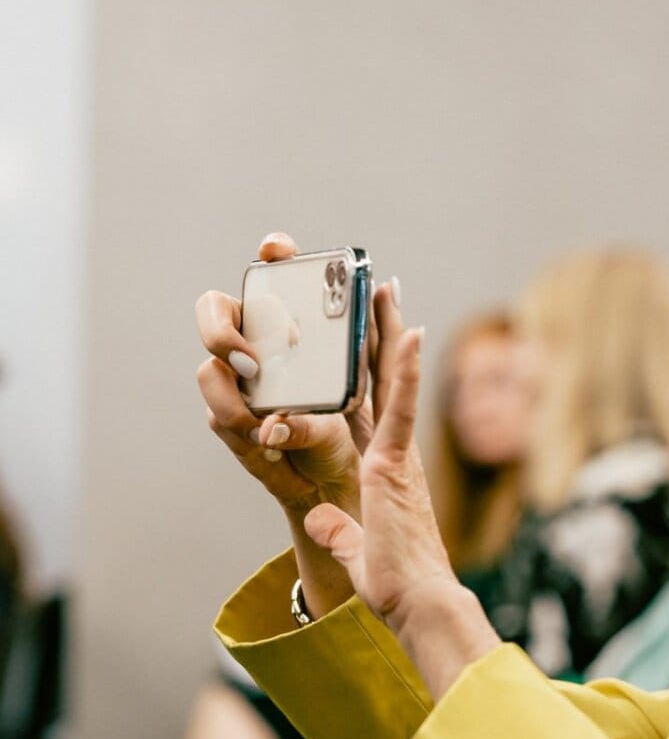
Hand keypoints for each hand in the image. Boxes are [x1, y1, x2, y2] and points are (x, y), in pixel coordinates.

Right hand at [196, 232, 372, 516]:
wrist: (337, 488)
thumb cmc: (356, 435)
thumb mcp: (370, 394)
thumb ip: (378, 349)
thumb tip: (388, 289)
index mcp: (298, 326)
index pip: (279, 272)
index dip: (274, 252)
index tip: (277, 250)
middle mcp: (260, 344)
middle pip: (216, 309)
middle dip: (220, 329)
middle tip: (248, 362)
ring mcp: (238, 381)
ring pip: (210, 370)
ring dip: (231, 396)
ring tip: (260, 423)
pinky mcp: (230, 418)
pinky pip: (219, 417)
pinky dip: (241, 428)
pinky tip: (267, 446)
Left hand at [302, 283, 465, 637]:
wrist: (417, 602)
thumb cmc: (396, 585)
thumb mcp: (357, 548)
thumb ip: (340, 530)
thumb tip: (321, 519)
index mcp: (384, 470)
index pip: (372, 407)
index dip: (370, 369)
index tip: (372, 333)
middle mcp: (393, 454)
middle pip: (382, 382)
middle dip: (379, 334)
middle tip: (378, 289)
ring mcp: (395, 456)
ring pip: (391, 383)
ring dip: (388, 333)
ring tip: (385, 289)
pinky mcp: (393, 466)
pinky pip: (398, 410)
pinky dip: (403, 371)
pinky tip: (407, 333)